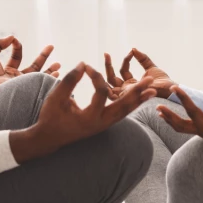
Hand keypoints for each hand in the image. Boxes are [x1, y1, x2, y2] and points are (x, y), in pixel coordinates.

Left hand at [0, 36, 60, 98]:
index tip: (16, 42)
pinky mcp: (28, 90)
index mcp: (8, 70)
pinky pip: (40, 85)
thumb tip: (11, 37)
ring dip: (49, 70)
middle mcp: (17, 78)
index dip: (18, 47)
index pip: (17, 57)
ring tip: (59, 65)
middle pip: (33, 67)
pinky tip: (56, 76)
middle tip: (51, 47)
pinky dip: (49, 80)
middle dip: (43, 57)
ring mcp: (23, 85)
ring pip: (39, 77)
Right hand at [9, 62, 156, 162]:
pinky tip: (140, 97)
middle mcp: (101, 123)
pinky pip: (121, 113)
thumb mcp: (56, 98)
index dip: (95, 77)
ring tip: (153, 90)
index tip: (86, 66)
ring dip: (139, 100)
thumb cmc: (50, 117)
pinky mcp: (104, 124)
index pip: (101, 94)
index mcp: (89, 118)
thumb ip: (69, 81)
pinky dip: (131, 105)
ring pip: (125, 111)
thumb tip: (82, 64)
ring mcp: (104, 125)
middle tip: (150, 81)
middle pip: (123, 107)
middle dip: (137, 93)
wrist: (49, 138)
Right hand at [104, 48, 174, 99]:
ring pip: (109, 82)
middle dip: (108, 65)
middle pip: (111, 77)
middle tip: (106, 53)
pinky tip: (107, 71)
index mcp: (132, 83)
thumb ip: (143, 59)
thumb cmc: (162, 82)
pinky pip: (112, 91)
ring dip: (107, 69)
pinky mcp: (126, 96)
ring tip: (106, 56)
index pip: (123, 70)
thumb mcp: (151, 68)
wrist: (168, 90)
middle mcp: (127, 89)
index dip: (126, 60)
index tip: (131, 52)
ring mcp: (125, 94)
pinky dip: (107, 82)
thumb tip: (133, 49)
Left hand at [158, 75, 202, 143]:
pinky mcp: (196, 132)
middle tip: (174, 87)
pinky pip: (181, 128)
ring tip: (158, 107)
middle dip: (182, 100)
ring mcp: (201, 133)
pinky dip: (170, 121)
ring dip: (169, 116)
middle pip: (192, 114)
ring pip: (181, 126)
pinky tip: (161, 114)